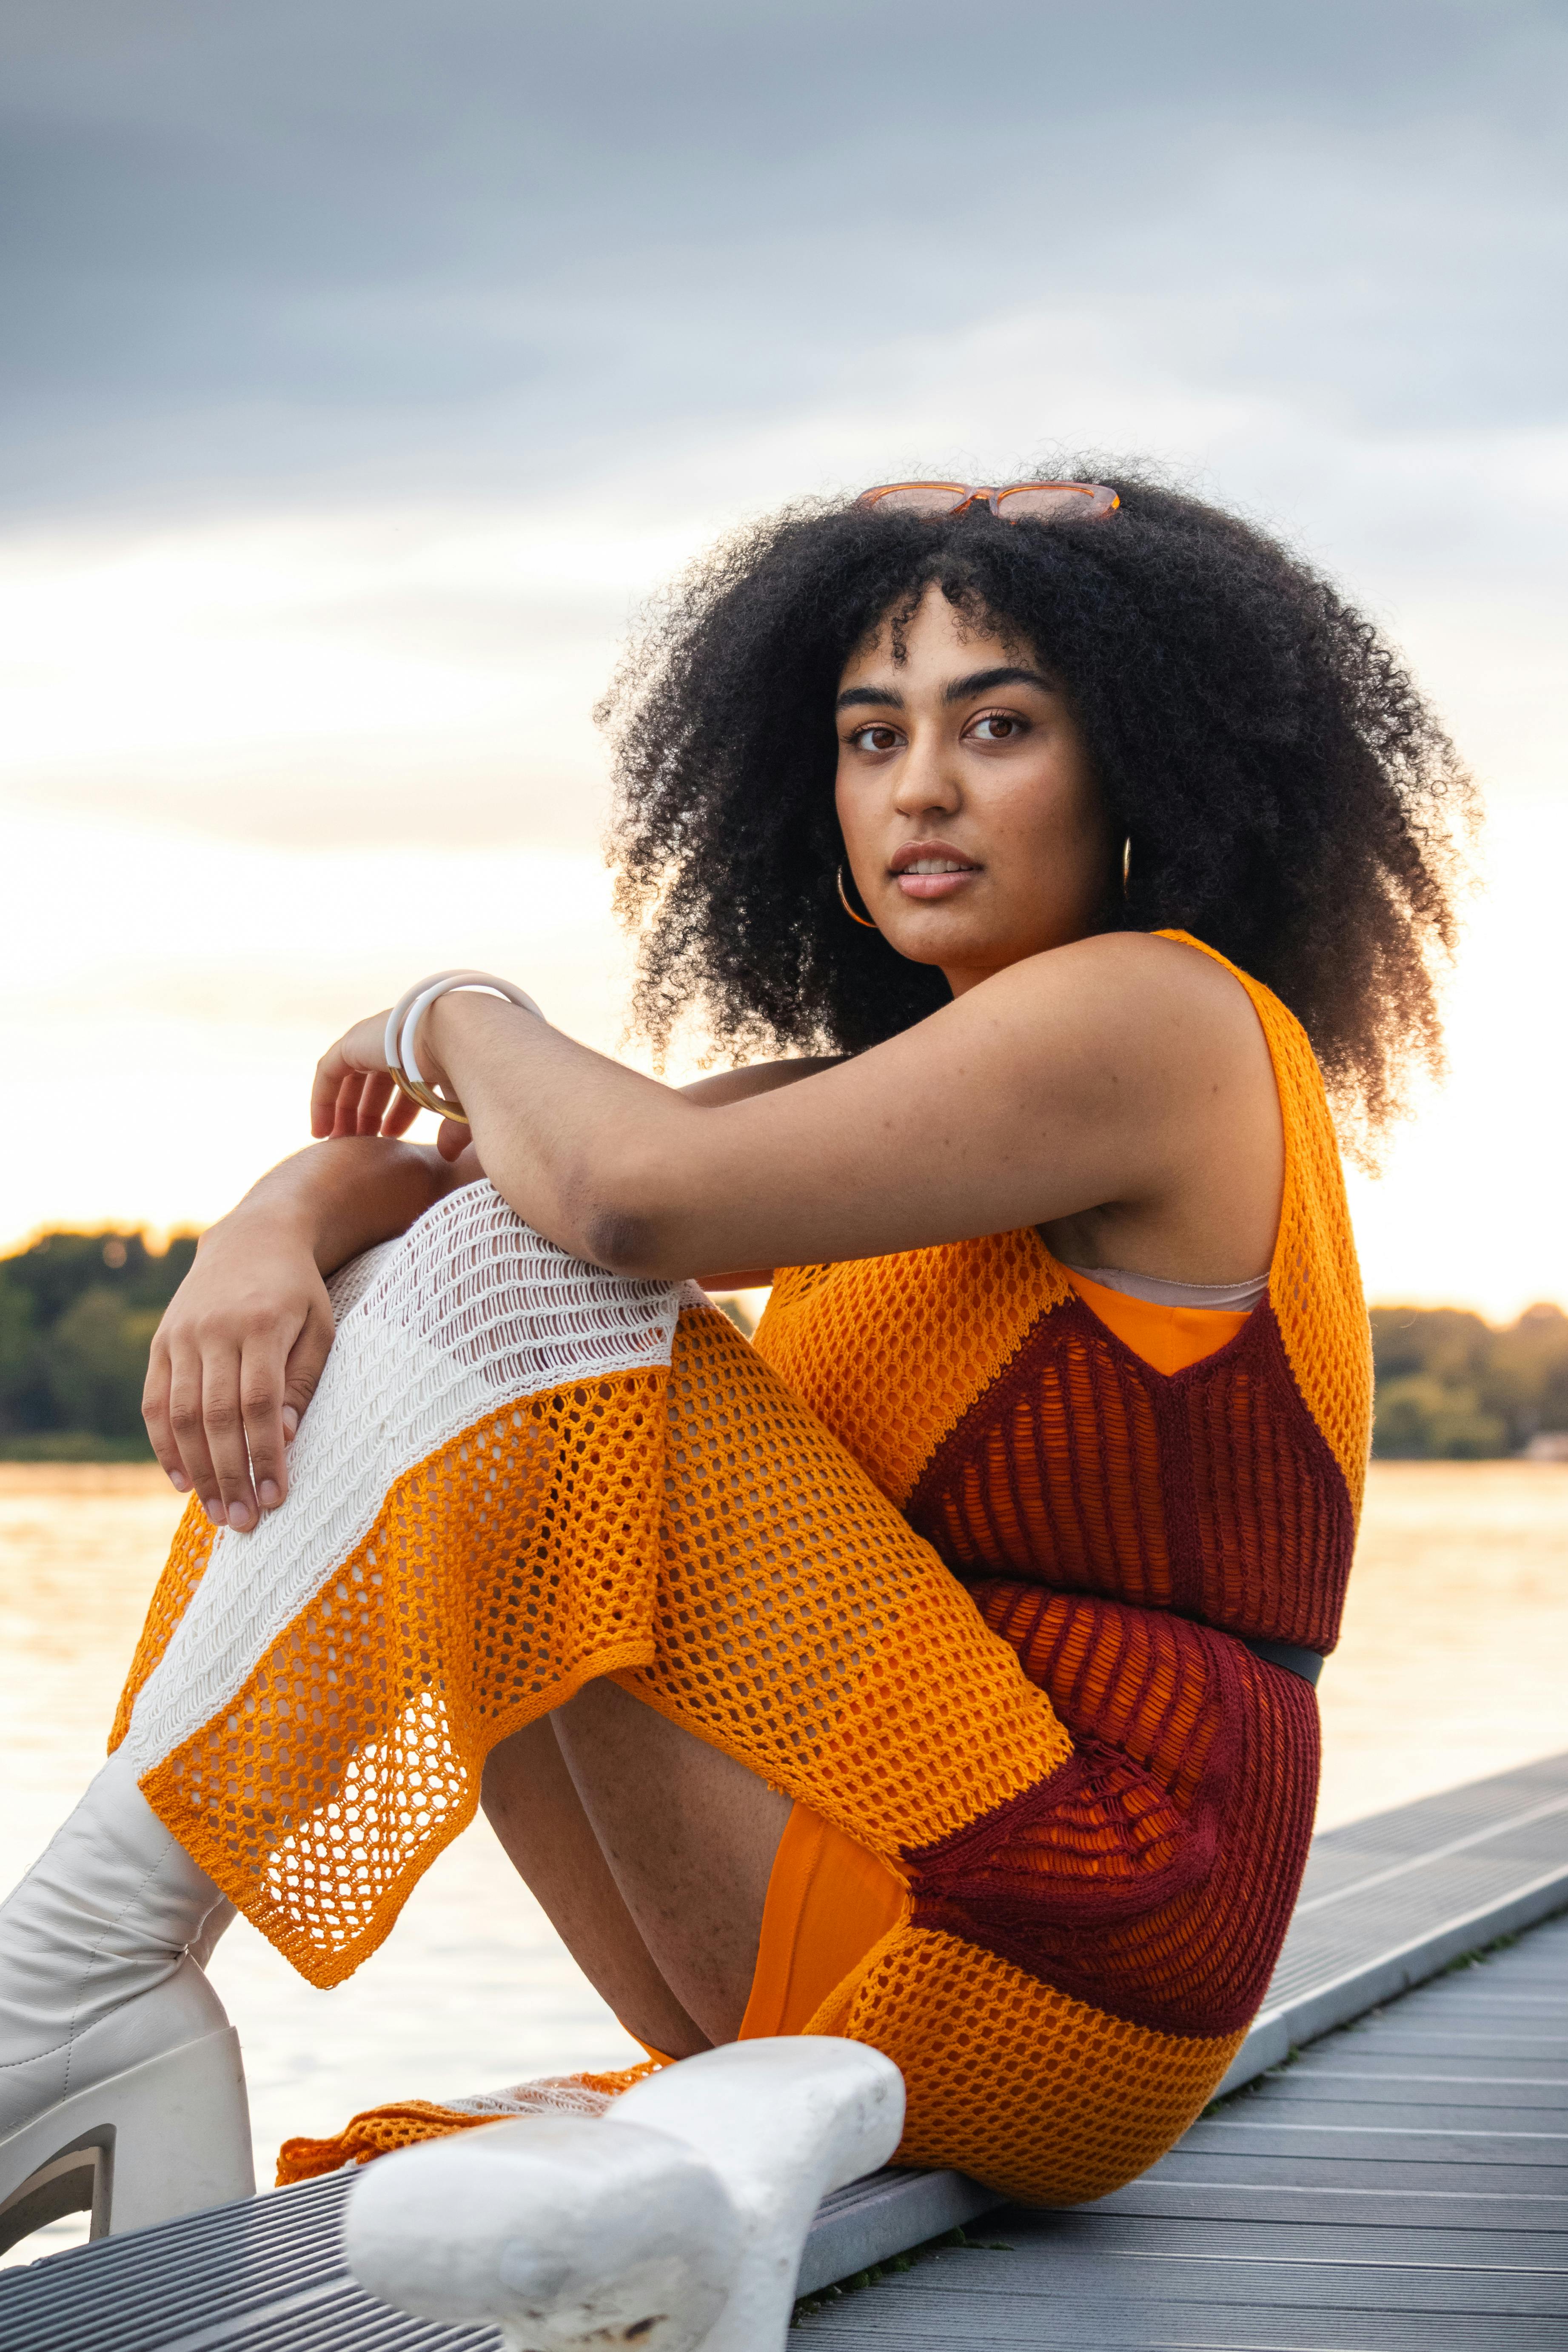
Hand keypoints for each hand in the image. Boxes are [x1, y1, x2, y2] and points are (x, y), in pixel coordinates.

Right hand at [143, 1211, 335, 1532]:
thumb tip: (284, 1438)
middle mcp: (215, 1330)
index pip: (259, 1402)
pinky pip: (155, 1401)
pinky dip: (165, 1445)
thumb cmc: (299, 1292)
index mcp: (263, 1324)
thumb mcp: (320, 1327)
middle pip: (217, 1415)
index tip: (276, 1497)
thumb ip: (303, 1381)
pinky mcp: (160, 1342)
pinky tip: (182, 1481)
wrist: (252, 1238)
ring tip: (217, 1513)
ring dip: (198, 1470)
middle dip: (230, 1475)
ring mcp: (181, 1336)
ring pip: (182, 1414)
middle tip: (244, 1523)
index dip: (265, 1454)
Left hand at [311, 1012, 469, 1162]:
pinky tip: (321, 1131)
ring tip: (340, 1144)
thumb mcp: (464, 1107)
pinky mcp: (353, 1042)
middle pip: (376, 1081)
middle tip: (363, 1145)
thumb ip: (454, 1129)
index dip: (399, 1112)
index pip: (407, 1081)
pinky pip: (329, 1072)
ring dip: (345, 1111)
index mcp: (429, 1048)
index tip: (390, 1138)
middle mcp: (400, 1039)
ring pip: (351, 1077)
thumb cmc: (473, 1072)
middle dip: (369, 1115)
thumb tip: (447, 1155)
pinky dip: (322, 1100)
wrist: (462, 1039)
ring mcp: (375, 1038)